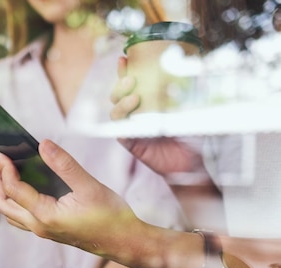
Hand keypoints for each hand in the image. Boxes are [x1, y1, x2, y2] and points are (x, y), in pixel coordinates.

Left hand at [0, 139, 143, 250]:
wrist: (125, 243)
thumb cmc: (111, 217)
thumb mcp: (89, 186)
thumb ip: (65, 165)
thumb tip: (43, 145)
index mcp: (46, 215)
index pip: (13, 189)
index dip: (3, 168)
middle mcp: (40, 226)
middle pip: (4, 205)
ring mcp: (44, 231)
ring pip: (12, 215)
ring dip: (4, 194)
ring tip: (6, 173)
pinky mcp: (50, 231)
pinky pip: (23, 218)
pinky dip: (16, 202)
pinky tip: (26, 187)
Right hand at [110, 56, 205, 177]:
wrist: (193, 163)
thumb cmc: (193, 137)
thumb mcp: (194, 109)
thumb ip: (192, 94)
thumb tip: (198, 72)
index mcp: (148, 103)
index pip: (132, 84)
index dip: (125, 70)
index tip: (124, 58)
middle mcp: (136, 114)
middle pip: (118, 95)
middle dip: (120, 84)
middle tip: (131, 78)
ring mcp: (131, 128)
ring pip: (115, 111)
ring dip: (121, 101)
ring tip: (134, 96)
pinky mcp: (130, 142)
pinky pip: (119, 129)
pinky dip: (122, 120)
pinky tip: (132, 115)